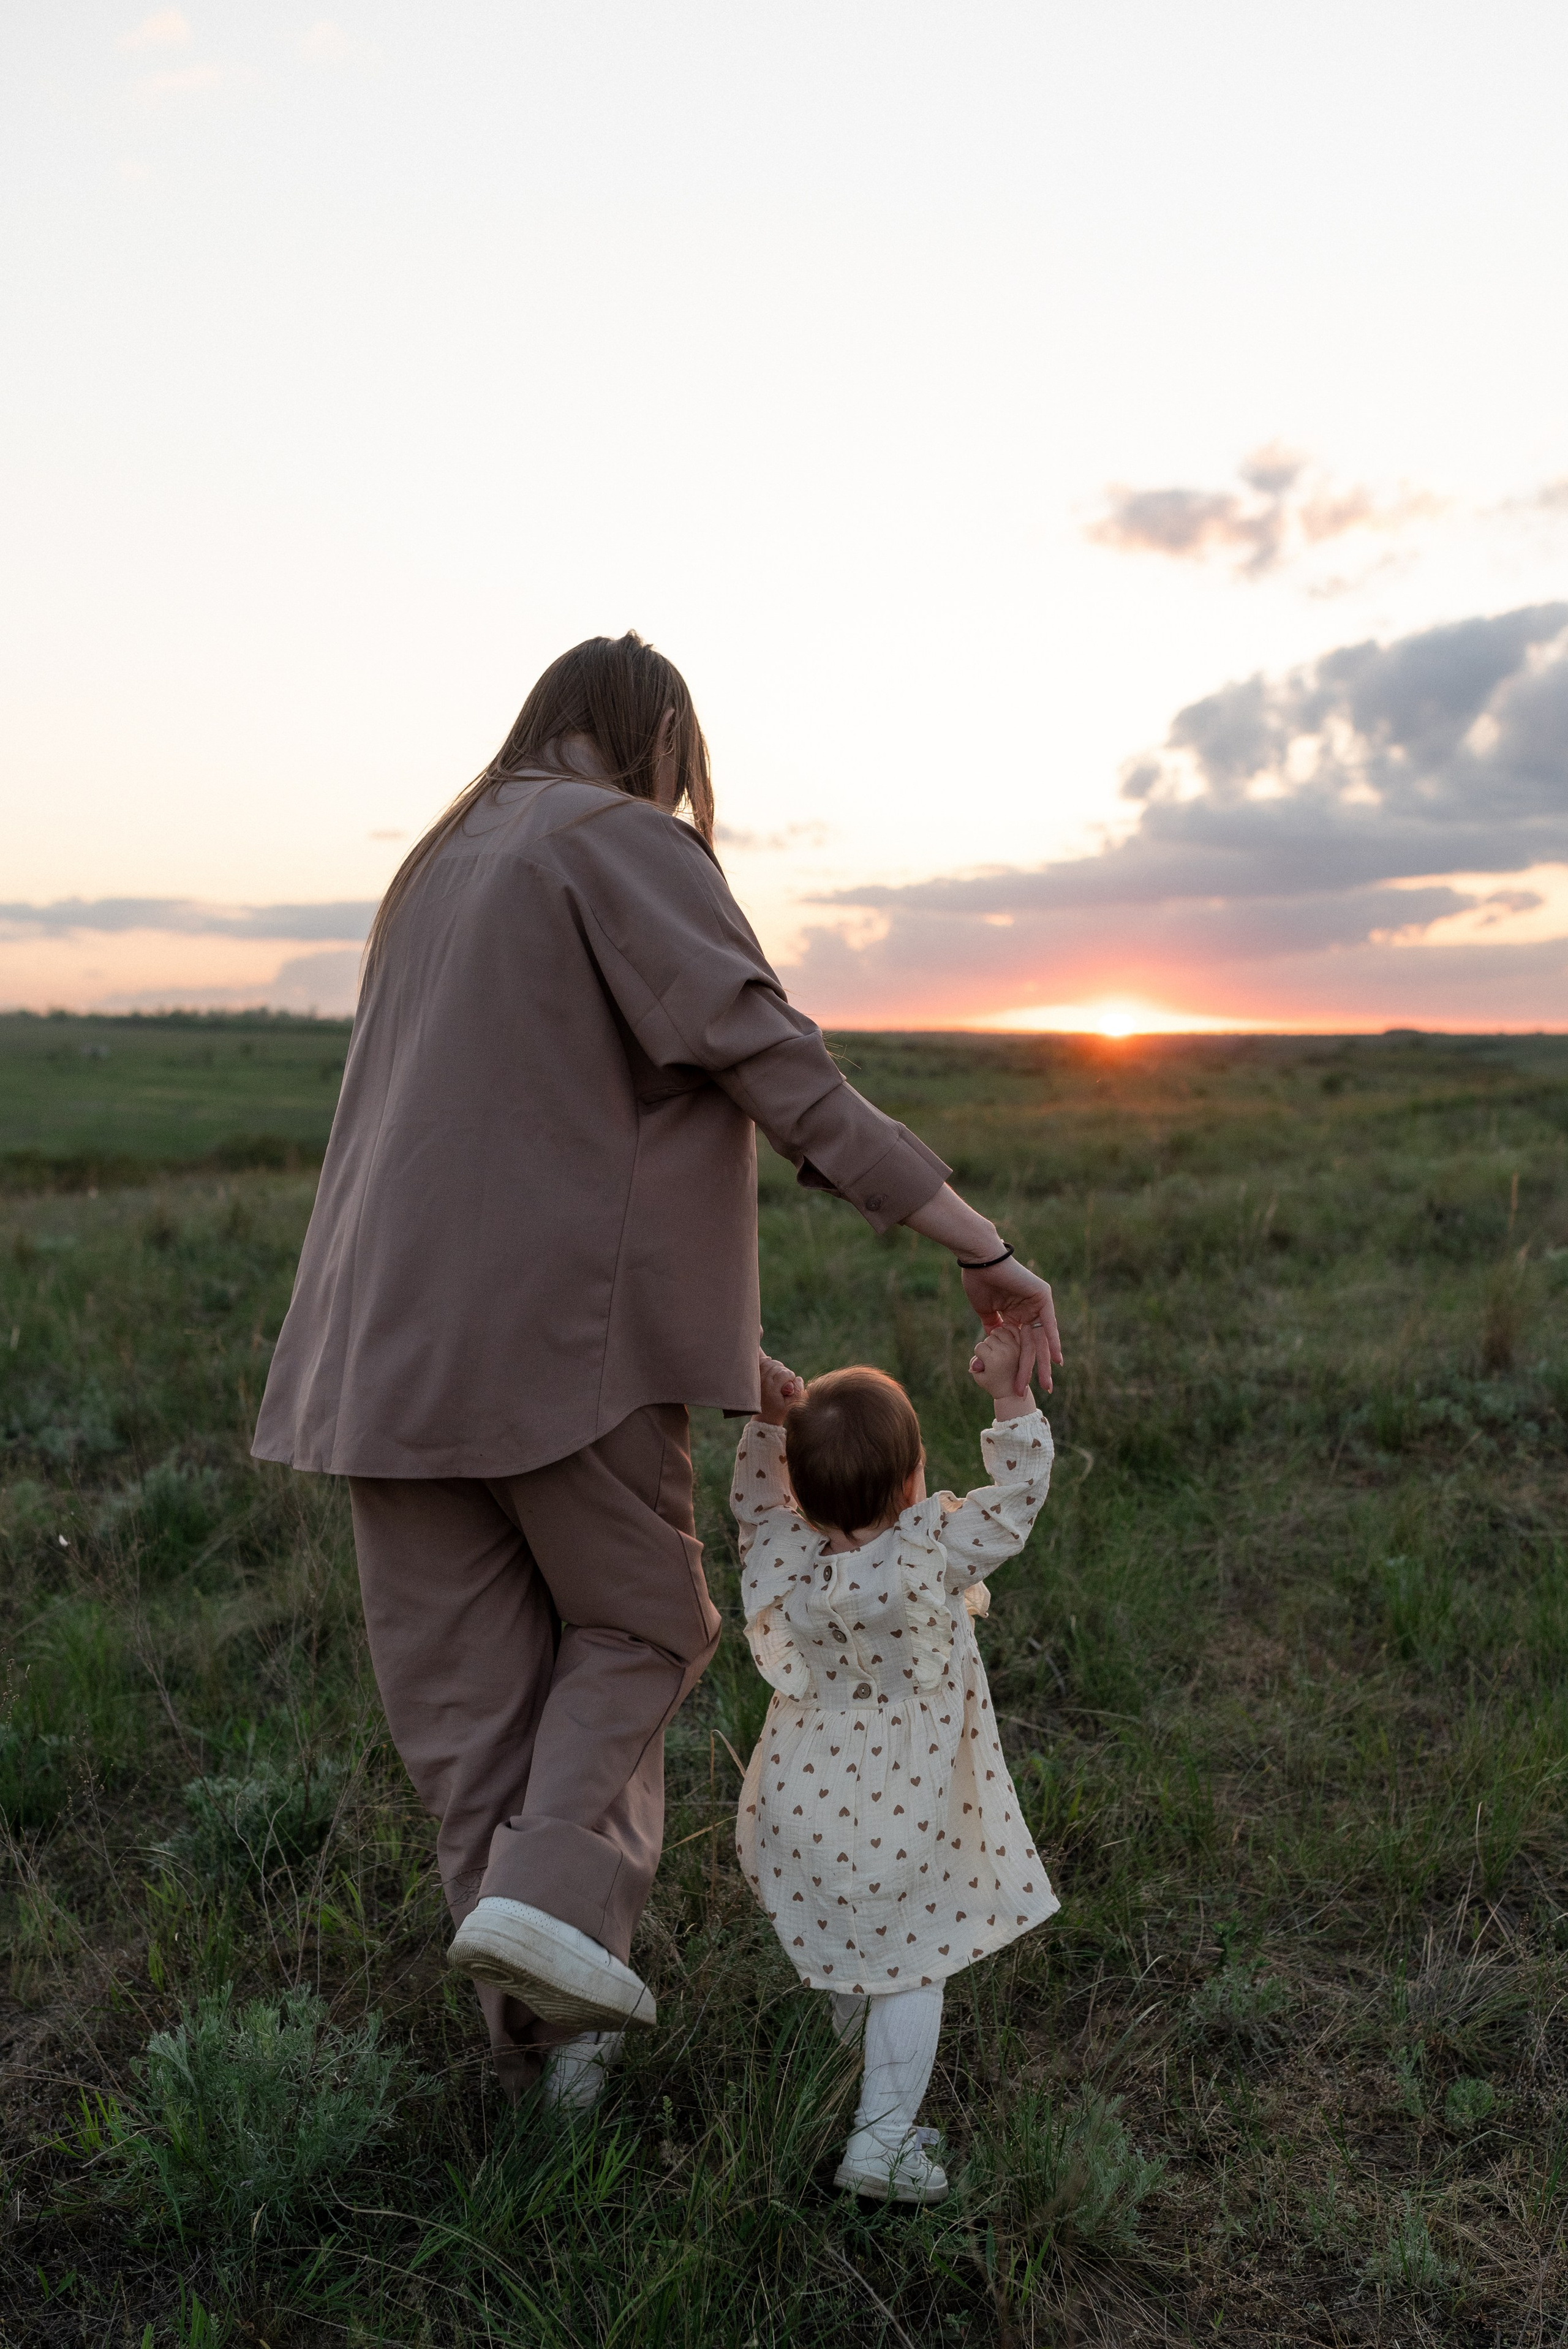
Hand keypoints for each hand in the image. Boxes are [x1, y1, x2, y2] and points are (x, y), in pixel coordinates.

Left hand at [757, 1350, 803, 1426]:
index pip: (784, 1373)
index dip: (790, 1376)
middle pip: (776, 1367)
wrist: (764, 1418)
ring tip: (780, 1374)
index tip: (791, 1381)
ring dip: (776, 1365)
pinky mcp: (755, 1379)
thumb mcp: (791, 1405)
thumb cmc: (779, 1412)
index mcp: (772, 1390)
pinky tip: (769, 1360)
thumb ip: (797, 1391)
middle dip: (784, 1370)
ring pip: (768, 1363)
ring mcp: (757, 1381)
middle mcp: (763, 1384)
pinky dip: (765, 1360)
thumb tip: (797, 1378)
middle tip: (786, 1379)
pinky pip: (760, 1364)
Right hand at [960, 1255, 1061, 1394]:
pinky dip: (1053, 1341)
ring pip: (1041, 1339)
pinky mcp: (1042, 1297)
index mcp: (1016, 1313)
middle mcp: (1029, 1310)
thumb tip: (992, 1340)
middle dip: (1036, 1369)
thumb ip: (992, 1326)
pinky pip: (1049, 1323)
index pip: (1022, 1344)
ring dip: (1043, 1363)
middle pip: (1034, 1346)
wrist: (980, 1260)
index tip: (1020, 1384)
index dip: (1022, 1364)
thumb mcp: (985, 1310)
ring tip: (1046, 1384)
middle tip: (1043, 1391)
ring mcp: (1037, 1304)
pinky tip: (1057, 1360)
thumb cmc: (978, 1281)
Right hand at [968, 1326, 1034, 1419]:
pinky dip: (1008, 1328)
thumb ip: (974, 1362)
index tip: (983, 1362)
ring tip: (997, 1345)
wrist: (1012, 1391)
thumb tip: (979, 1351)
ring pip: (1000, 1331)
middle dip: (987, 1345)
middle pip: (989, 1338)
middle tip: (991, 1355)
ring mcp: (1015, 1348)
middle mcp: (1005, 1352)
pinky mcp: (1022, 1345)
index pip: (980, 1347)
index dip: (978, 1354)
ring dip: (996, 1336)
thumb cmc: (993, 1384)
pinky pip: (1014, 1330)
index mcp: (993, 1359)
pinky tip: (1004, 1328)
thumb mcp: (979, 1376)